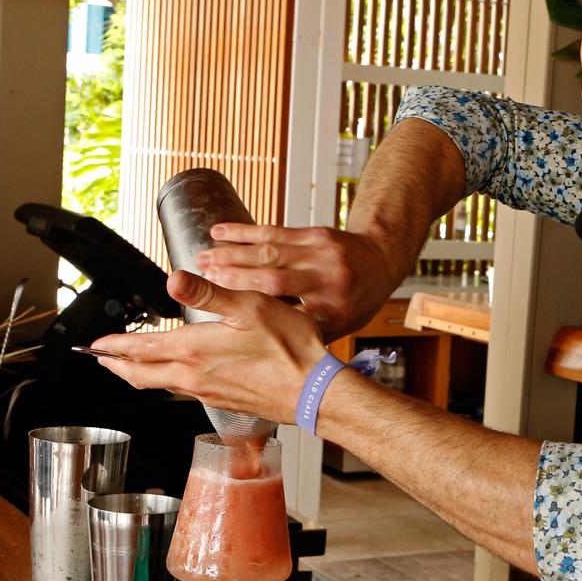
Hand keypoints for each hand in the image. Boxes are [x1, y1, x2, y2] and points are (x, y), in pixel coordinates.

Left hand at [91, 270, 329, 423]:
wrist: (313, 391)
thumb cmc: (289, 348)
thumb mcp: (250, 307)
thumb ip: (209, 293)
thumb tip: (173, 279)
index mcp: (195, 350)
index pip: (142, 349)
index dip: (116, 346)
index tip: (98, 344)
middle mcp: (194, 376)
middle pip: (142, 375)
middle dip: (119, 366)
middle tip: (103, 360)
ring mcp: (208, 393)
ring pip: (162, 385)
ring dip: (141, 375)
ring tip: (133, 367)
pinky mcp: (224, 402)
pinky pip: (184, 392)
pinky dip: (168, 383)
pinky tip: (179, 376)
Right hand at [195, 223, 399, 340]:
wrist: (382, 260)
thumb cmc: (354, 300)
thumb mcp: (336, 327)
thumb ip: (301, 335)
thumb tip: (256, 348)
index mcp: (332, 312)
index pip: (286, 317)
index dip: (252, 318)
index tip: (218, 321)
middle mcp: (327, 281)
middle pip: (272, 282)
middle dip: (232, 281)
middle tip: (199, 281)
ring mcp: (322, 254)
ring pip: (269, 253)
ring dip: (231, 255)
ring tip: (201, 258)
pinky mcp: (315, 233)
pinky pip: (275, 231)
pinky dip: (244, 232)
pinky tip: (219, 232)